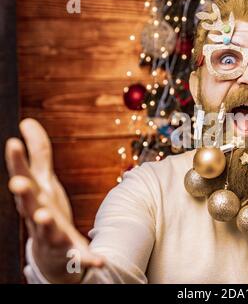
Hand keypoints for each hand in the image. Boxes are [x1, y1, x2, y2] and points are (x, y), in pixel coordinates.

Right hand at [5, 118, 103, 282]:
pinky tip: (99, 260)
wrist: (51, 252)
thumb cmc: (44, 208)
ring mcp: (52, 235)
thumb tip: (27, 121)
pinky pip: (78, 256)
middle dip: (23, 194)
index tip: (13, 143)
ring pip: (47, 231)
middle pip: (28, 205)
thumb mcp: (43, 180)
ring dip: (45, 223)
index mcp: (34, 196)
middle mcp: (38, 215)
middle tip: (18, 184)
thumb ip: (38, 152)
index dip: (18, 161)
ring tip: (45, 216)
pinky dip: (87, 258)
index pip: (23, 176)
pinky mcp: (70, 252)